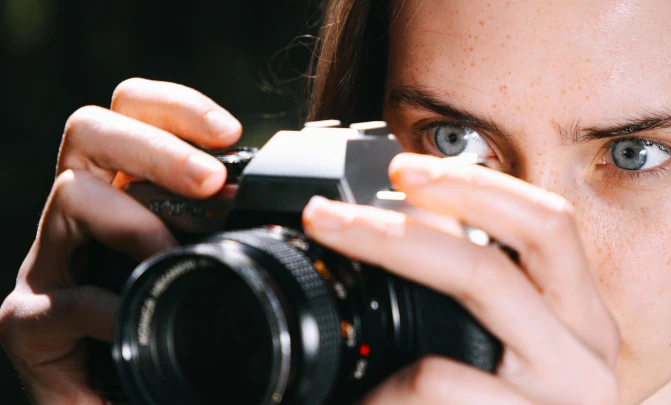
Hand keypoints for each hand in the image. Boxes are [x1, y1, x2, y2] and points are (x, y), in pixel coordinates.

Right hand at [0, 78, 240, 403]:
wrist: (130, 403)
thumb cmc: (177, 330)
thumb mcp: (214, 269)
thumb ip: (238, 235)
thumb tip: (309, 215)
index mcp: (130, 191)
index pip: (137, 114)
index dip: (178, 109)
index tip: (230, 132)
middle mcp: (85, 215)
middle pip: (91, 129)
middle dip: (156, 144)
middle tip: (210, 180)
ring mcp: (54, 263)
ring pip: (71, 192)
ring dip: (135, 221)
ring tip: (170, 257)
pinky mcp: (29, 320)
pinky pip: (62, 298)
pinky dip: (106, 308)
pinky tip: (131, 324)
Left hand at [302, 153, 620, 403]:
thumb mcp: (501, 354)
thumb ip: (472, 301)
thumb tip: (406, 229)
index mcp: (579, 319)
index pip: (546, 223)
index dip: (476, 185)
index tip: (403, 169)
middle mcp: (590, 350)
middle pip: (528, 235)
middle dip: (437, 198)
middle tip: (341, 204)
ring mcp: (568, 394)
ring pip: (484, 286)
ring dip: (394, 250)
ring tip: (334, 240)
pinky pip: (440, 378)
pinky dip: (390, 378)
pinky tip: (368, 389)